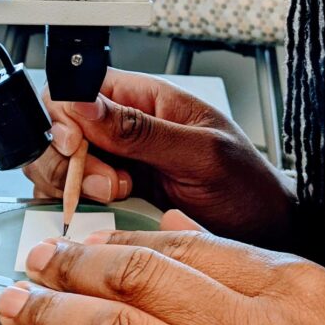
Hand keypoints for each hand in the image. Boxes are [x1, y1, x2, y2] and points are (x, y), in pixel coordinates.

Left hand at [0, 228, 324, 324]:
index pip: (186, 248)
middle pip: (145, 282)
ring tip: (24, 310)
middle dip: (75, 265)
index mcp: (297, 294)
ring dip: (59, 320)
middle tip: (38, 264)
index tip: (85, 240)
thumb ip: (252, 268)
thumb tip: (178, 229)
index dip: (120, 239)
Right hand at [24, 68, 295, 247]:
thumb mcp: (201, 154)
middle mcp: (123, 130)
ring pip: (60, 169)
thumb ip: (142, 130)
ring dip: (75, 189)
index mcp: (144, 100)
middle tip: (108, 183)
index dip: (64, 116)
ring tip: (118, 198)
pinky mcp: (113, 203)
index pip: (76, 90)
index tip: (77, 145)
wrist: (267, 234)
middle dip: (69, 161)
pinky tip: (109, 219)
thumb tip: (85, 103)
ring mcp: (116, 167)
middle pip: (57, 131)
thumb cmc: (248, 186)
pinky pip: (74, 204)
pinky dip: (79, 214)